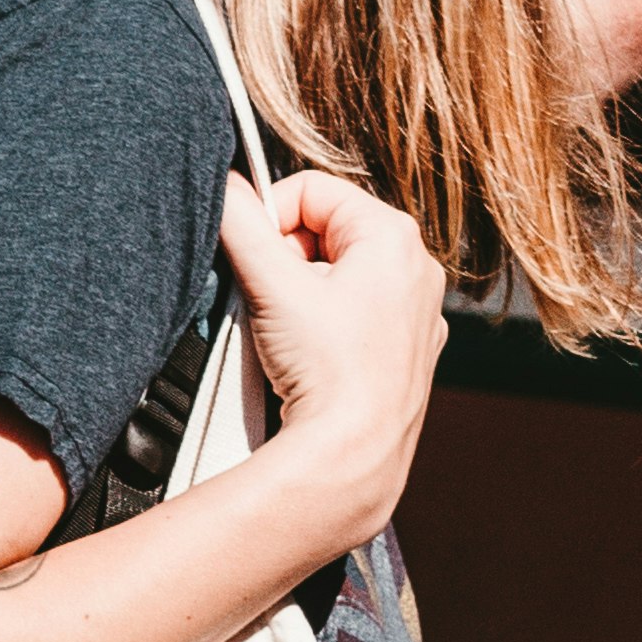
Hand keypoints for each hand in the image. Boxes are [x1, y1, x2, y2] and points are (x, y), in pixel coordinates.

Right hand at [216, 169, 445, 552]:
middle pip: (326, 232)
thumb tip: (225, 187)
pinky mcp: (408, 351)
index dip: (269, 217)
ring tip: (290, 331)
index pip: (310, 190)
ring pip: (339, 275)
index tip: (252, 254)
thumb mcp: (270, 283)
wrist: (355, 453)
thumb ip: (241, 222)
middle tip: (270, 297)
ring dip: (304, 293)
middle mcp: (416, 268)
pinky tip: (315, 355)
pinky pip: (357, 315)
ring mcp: (417, 312)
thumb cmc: (326, 370)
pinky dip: (328, 325)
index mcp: (393, 236)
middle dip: (288, 260)